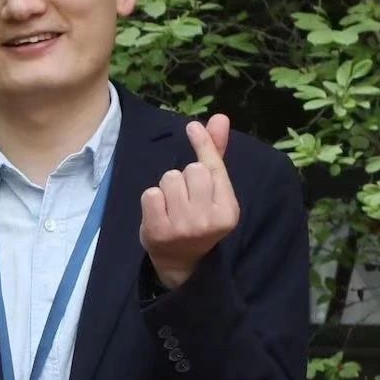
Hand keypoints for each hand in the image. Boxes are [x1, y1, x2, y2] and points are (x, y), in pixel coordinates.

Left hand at [139, 115, 239, 288]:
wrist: (179, 261)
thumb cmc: (197, 218)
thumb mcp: (212, 191)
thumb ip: (215, 154)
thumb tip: (220, 118)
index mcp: (228, 211)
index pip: (213, 168)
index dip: (203, 145)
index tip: (192, 127)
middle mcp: (208, 220)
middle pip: (191, 170)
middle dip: (184, 177)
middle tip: (185, 198)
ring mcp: (183, 227)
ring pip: (170, 179)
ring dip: (167, 187)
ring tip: (172, 207)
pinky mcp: (159, 231)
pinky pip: (151, 193)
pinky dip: (151, 199)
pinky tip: (158, 213)